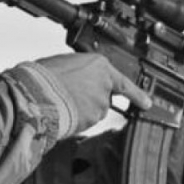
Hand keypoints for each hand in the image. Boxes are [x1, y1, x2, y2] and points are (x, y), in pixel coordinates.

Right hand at [34, 53, 151, 134]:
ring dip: (81, 109)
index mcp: (99, 65)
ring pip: (94, 110)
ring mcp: (100, 103)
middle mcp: (104, 84)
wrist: (36, 93)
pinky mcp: (92, 120)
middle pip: (104, 96)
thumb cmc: (44, 75)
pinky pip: (85, 121)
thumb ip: (80, 71)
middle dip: (90, 98)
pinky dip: (76, 119)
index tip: (147, 104)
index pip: (124, 82)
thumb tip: (79, 79)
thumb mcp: (65, 62)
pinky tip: (62, 111)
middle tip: (68, 93)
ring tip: (61, 100)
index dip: (137, 94)